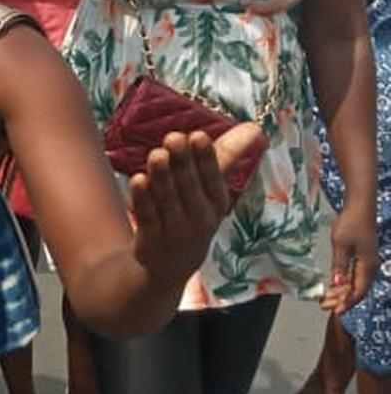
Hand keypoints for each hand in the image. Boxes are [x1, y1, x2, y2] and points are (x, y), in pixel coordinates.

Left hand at [128, 124, 266, 287]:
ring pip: (167, 199)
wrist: (171, 265)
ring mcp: (174, 229)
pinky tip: (138, 180)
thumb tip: (255, 128)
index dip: (206, 158)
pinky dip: (142, 199)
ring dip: (162, 176)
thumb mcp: (212, 190)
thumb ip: (227, 157)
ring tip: (156, 154)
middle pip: (189, 187)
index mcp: (217, 203)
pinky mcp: (150, 238)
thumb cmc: (194, 214)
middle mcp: (199, 218)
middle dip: (182, 163)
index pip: (213, 179)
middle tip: (174, 138)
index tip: (198, 135)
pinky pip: (147, 215)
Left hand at [326, 207, 378, 311]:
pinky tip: (335, 285)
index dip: (346, 302)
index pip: (358, 291)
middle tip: (325, 306)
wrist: (360, 206)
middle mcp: (369, 266)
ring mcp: (367, 261)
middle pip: (358, 289)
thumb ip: (339, 266)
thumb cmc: (350, 224)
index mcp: (367, 266)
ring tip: (327, 298)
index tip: (334, 311)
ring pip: (356, 282)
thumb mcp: (341, 245)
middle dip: (342, 299)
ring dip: (343, 292)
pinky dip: (345, 282)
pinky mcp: (363, 256)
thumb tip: (336, 286)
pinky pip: (355, 274)